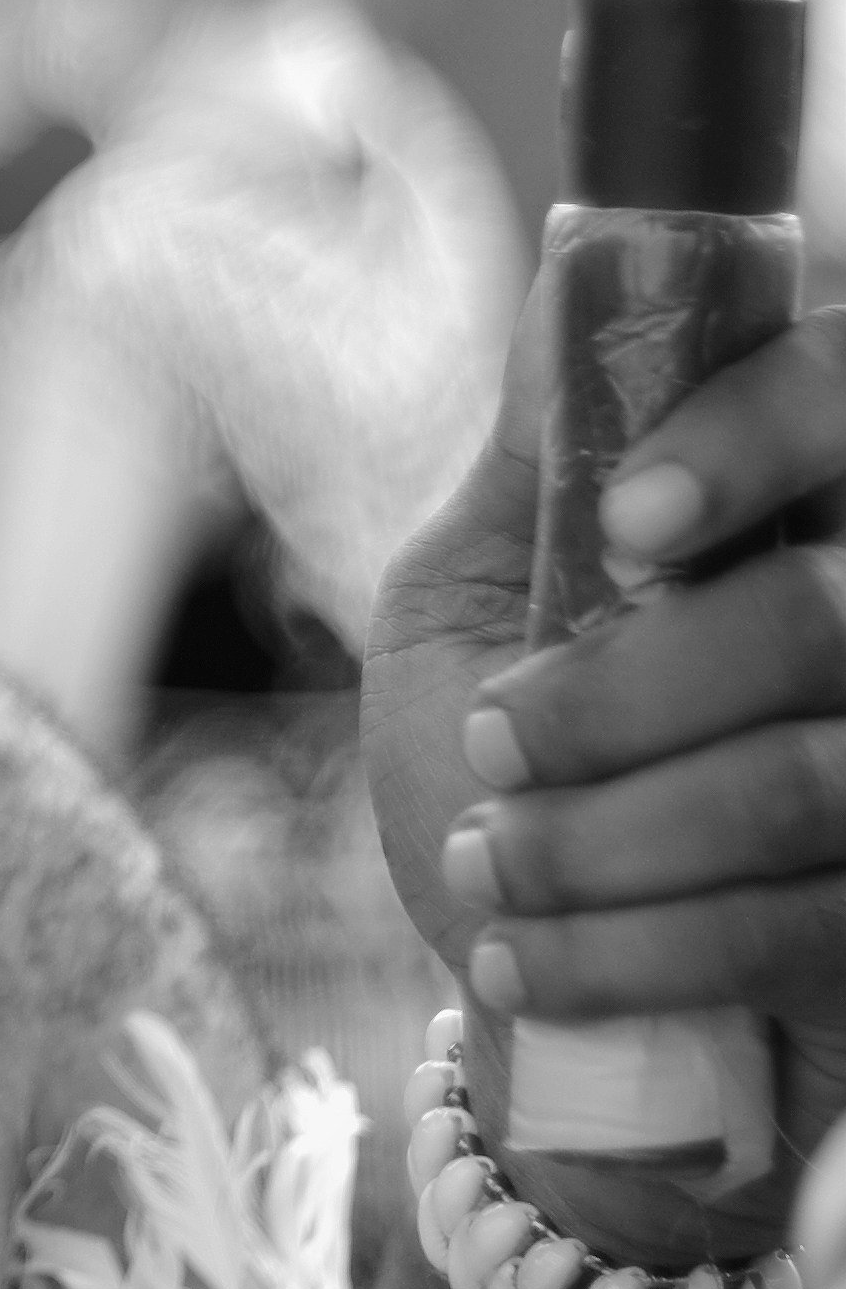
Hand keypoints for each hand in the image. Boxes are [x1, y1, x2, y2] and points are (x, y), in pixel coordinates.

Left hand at [368, 295, 845, 1236]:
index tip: (623, 526)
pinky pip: (802, 927)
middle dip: (622, 697)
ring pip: (806, 780)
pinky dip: (627, 952)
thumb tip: (576, 259)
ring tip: (494, 865)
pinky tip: (518, 961)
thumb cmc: (502, 784)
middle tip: (502, 750)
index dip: (753, 440)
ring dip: (604, 839)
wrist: (543, 1030)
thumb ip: (542, 450)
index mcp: (801, 511)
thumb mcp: (477, 597)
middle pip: (824, 613)